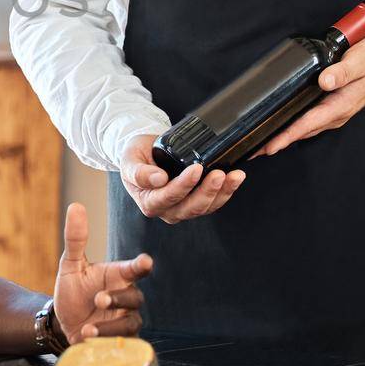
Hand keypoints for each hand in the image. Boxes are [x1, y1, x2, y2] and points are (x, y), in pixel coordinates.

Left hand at [52, 202, 150, 342]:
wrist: (62, 323)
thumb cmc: (72, 291)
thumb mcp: (70, 265)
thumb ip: (75, 239)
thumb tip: (75, 206)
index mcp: (117, 275)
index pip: (134, 268)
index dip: (141, 265)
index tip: (145, 261)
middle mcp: (125, 297)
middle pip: (135, 297)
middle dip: (119, 298)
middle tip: (99, 299)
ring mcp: (124, 319)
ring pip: (130, 323)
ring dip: (111, 326)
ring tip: (88, 330)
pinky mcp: (119, 341)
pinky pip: (123, 343)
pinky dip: (107, 342)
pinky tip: (88, 340)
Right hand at [117, 133, 243, 223]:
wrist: (145, 154)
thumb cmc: (136, 157)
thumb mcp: (129, 160)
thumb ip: (138, 172)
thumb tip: (158, 179)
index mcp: (149, 202)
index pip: (168, 197)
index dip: (184, 185)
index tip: (196, 169)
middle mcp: (167, 210)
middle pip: (191, 207)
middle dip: (208, 191)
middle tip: (219, 173)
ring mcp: (184, 208)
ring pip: (206, 207)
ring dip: (223, 192)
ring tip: (235, 175)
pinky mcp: (197, 202)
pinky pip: (214, 202)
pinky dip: (227, 191)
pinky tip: (235, 178)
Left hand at [255, 38, 364, 156]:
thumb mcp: (359, 62)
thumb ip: (342, 72)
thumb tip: (325, 81)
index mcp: (341, 105)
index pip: (309, 123)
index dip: (288, 135)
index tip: (270, 145)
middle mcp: (336, 114)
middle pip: (303, 131)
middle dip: (279, 141)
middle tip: (254, 151)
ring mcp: (333, 114)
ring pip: (305, 129)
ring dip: (284, 137)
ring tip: (261, 144)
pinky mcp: (330, 109)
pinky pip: (308, 122)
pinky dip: (293, 128)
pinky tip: (280, 128)